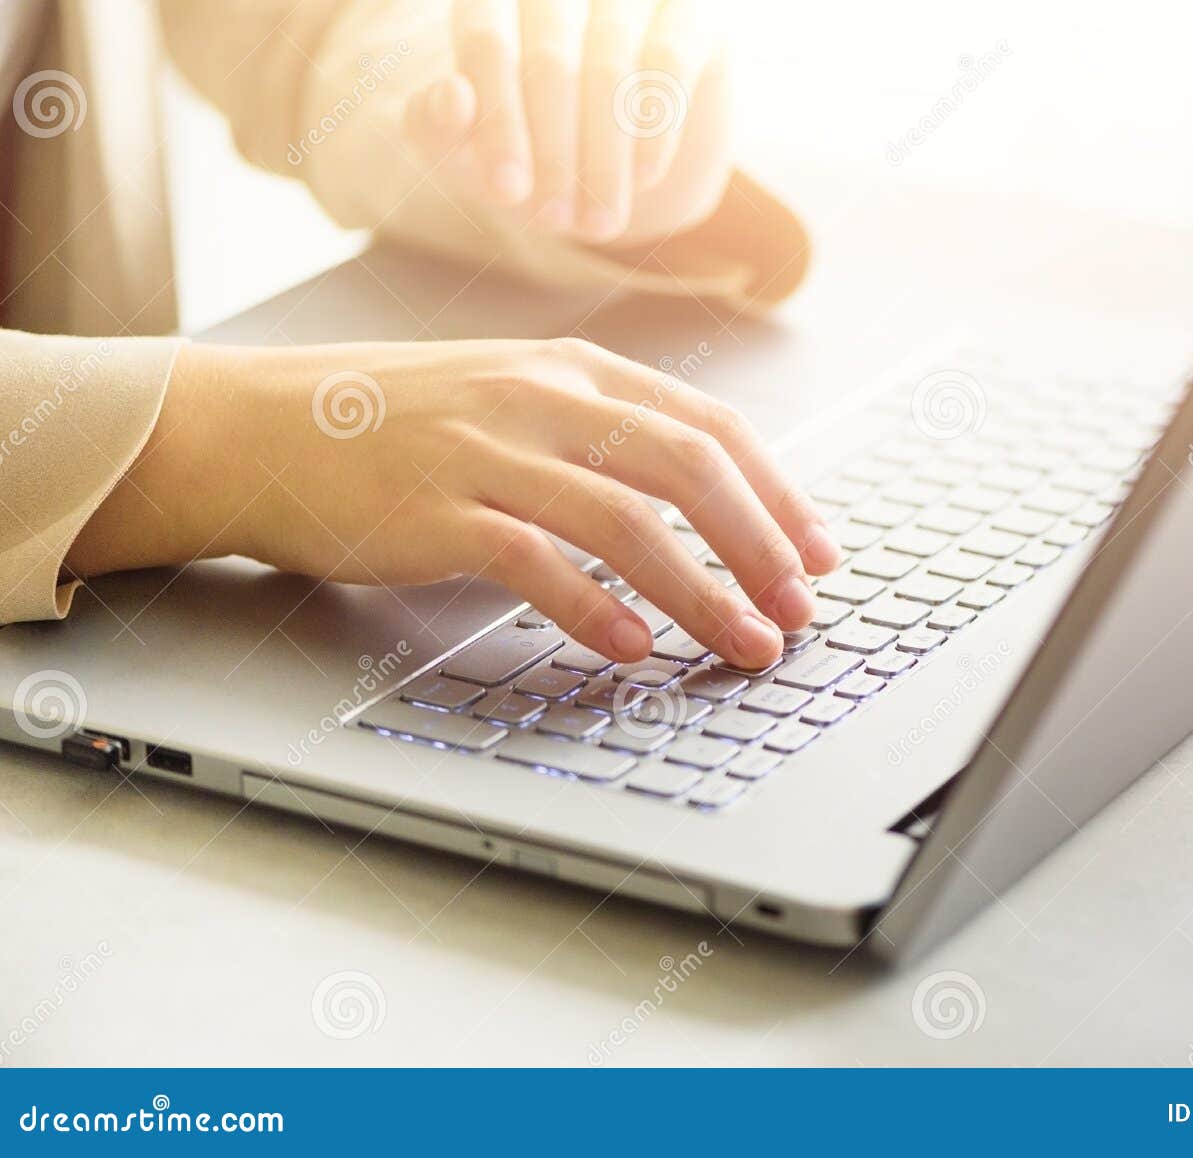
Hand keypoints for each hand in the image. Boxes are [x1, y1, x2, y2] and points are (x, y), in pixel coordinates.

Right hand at [66, 339, 840, 669]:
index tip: (819, 552)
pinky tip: (632, 649)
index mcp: (574, 370)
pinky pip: (536, 562)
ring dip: (702, 592)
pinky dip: (594, 610)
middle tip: (800, 608)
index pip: (709, 427)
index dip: (779, 494)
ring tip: (744, 641)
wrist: (262, 426)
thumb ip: (599, 430)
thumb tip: (702, 498)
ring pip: (628, 521)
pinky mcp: (436, 508)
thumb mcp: (511, 393)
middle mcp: (543, 399)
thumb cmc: (395, 422)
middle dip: (761, 545)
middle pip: (688, 469)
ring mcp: (488, 450)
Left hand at [403, 0, 727, 243]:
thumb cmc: (532, 144)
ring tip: (598, 221)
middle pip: (550, 59)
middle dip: (552, 153)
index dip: (497, 122)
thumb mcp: (471, 148)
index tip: (507, 194)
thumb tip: (452, 96)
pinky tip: (643, 178)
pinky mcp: (692, 11)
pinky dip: (654, 130)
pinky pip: (670, 61)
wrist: (624, 162)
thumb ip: (436, 125)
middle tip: (554, 222)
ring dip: (602, 157)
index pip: (487, 41)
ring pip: (611, 64)